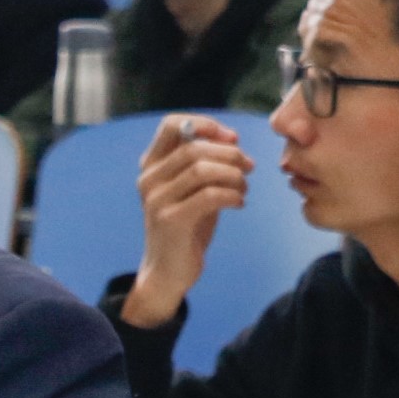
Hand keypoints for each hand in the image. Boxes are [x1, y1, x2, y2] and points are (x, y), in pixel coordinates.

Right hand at [120, 118, 248, 330]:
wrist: (168, 272)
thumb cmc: (186, 227)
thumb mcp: (192, 189)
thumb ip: (204, 164)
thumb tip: (231, 140)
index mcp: (151, 165)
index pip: (171, 125)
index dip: (206, 125)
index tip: (232, 138)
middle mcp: (149, 179)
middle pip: (194, 148)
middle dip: (229, 154)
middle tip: (249, 167)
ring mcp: (156, 200)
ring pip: (202, 170)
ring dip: (233, 175)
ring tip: (244, 189)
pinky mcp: (170, 220)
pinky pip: (209, 196)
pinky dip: (231, 195)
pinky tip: (239, 203)